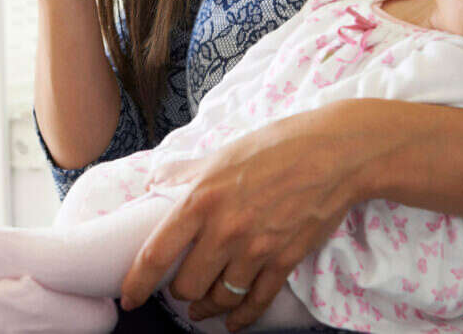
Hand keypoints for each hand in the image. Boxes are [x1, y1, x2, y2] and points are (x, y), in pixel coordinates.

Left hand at [119, 101, 391, 331]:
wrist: (334, 154)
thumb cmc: (277, 146)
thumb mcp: (222, 152)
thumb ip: (185, 171)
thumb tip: (155, 181)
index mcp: (201, 199)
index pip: (156, 253)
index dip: (137, 283)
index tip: (128, 297)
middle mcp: (224, 230)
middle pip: (187, 286)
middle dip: (179, 293)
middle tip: (178, 289)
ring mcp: (256, 249)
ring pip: (219, 299)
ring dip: (206, 309)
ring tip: (201, 310)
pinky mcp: (285, 261)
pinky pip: (256, 302)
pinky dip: (242, 317)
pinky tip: (234, 321)